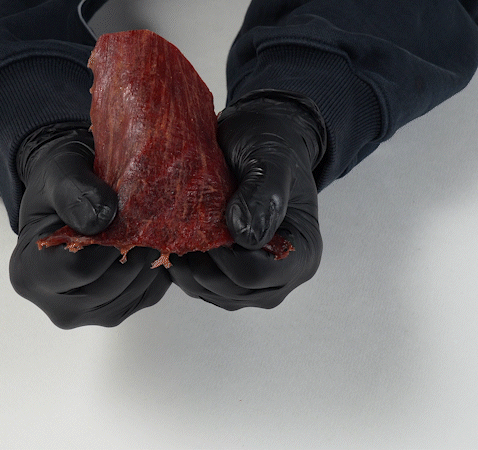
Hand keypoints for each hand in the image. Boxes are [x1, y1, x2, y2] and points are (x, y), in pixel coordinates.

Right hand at [9, 123, 170, 327]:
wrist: (69, 194)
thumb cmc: (58, 182)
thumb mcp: (59, 172)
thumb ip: (74, 191)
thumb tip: (100, 219)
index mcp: (30, 273)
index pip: (80, 269)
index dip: (110, 241)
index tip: (123, 213)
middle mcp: (55, 303)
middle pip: (112, 284)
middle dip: (134, 248)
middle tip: (144, 216)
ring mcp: (87, 313)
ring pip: (135, 291)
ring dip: (149, 257)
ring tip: (145, 226)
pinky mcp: (115, 312)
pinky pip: (148, 294)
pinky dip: (155, 268)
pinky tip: (146, 241)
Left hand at [168, 90, 325, 309]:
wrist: (260, 138)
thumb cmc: (270, 144)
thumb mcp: (270, 158)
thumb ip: (263, 193)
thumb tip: (244, 235)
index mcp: (302, 252)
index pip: (254, 274)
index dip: (221, 256)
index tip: (201, 225)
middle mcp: (282, 275)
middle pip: (229, 290)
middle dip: (200, 261)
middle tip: (180, 225)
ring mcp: (255, 281)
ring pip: (209, 291)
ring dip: (187, 265)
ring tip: (175, 229)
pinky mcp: (229, 276)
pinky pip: (198, 284)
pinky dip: (183, 266)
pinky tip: (175, 238)